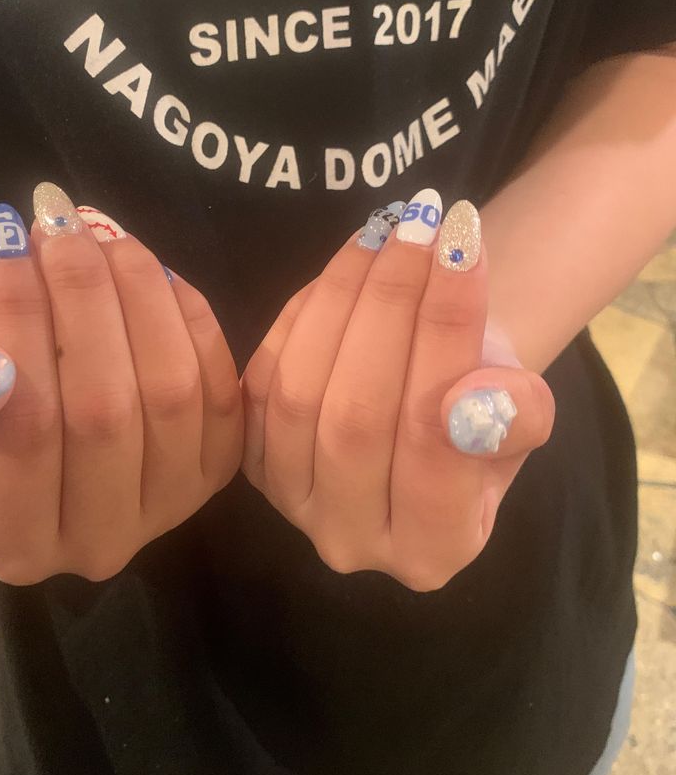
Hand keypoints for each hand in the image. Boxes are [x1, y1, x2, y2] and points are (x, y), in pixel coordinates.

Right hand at [0, 185, 242, 583]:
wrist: (27, 389)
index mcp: (13, 540)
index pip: (24, 428)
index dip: (18, 324)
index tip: (3, 238)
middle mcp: (98, 544)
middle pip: (104, 411)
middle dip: (81, 298)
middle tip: (57, 222)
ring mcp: (170, 509)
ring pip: (170, 392)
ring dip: (138, 296)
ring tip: (101, 235)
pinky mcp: (219, 469)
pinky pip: (218, 384)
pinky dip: (190, 317)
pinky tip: (152, 270)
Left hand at [240, 196, 554, 591]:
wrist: (433, 403)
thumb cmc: (484, 412)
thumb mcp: (523, 414)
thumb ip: (515, 415)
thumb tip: (473, 400)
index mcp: (433, 550)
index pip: (435, 444)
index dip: (447, 339)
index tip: (465, 246)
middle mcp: (352, 543)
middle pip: (356, 417)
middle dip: (390, 306)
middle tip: (420, 224)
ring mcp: (290, 505)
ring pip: (299, 392)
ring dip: (343, 297)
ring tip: (388, 231)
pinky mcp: (251, 461)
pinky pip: (261, 378)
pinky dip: (301, 314)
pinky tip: (347, 265)